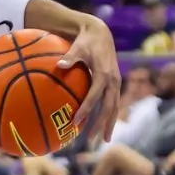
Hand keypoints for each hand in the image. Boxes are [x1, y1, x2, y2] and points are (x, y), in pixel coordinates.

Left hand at [59, 17, 120, 143]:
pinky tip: (105, 127)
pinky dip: (110, 116)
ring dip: (109, 124)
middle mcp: (113, 81)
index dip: (86, 110)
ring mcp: (116, 83)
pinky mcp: (115, 84)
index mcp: (104, 74)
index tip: (76, 122)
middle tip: (91, 140)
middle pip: (108, 107)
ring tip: (105, 140)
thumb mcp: (78, 47)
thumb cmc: (86, 41)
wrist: (102, 34)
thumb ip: (70, 57)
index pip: (94, 96)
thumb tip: (58, 64)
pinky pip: (114, 103)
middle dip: (101, 124)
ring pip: (114, 108)